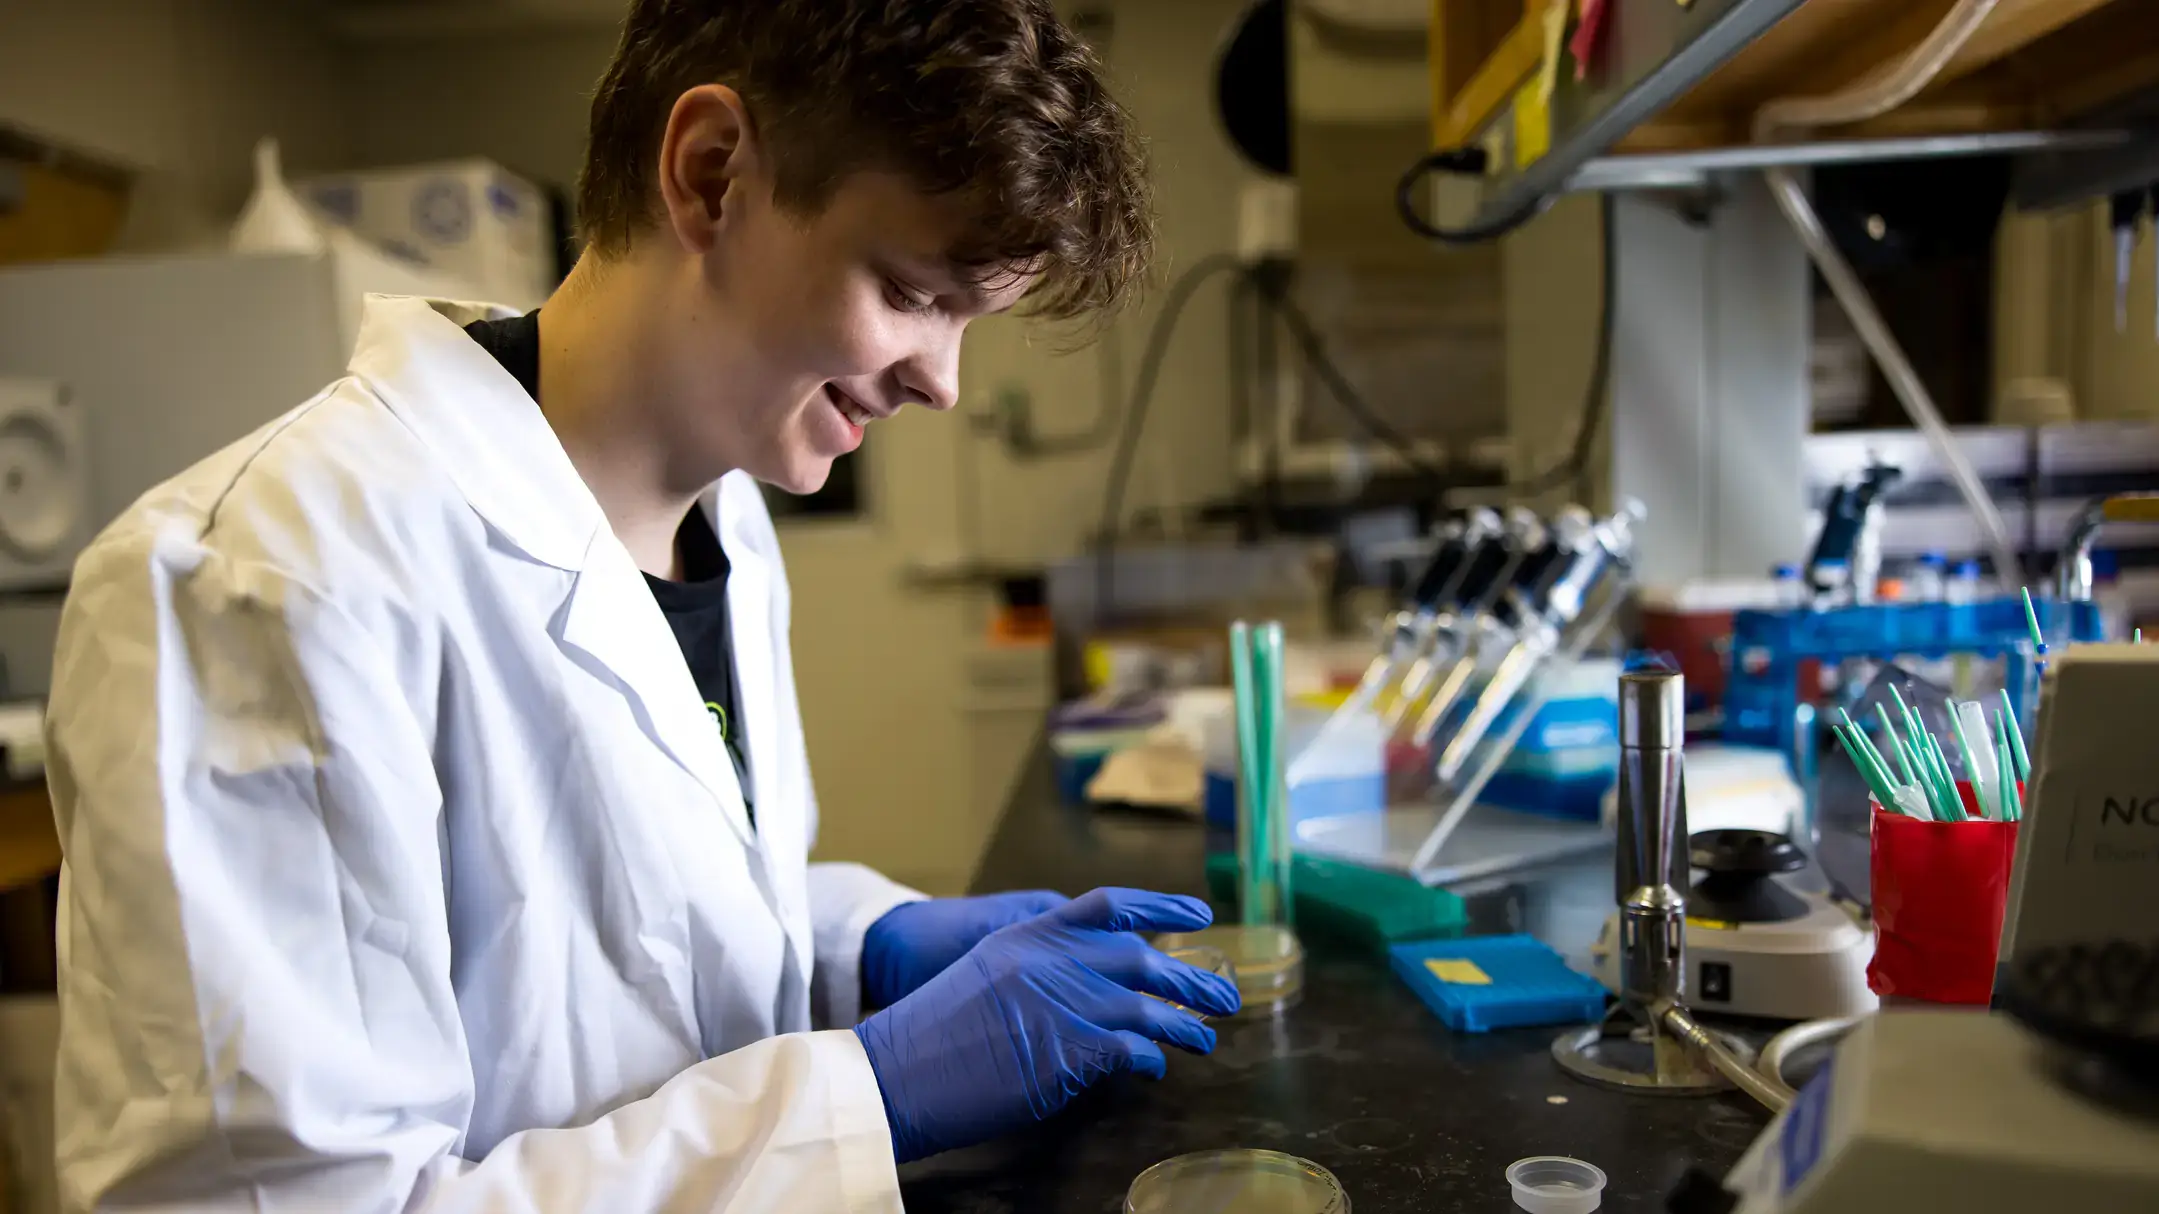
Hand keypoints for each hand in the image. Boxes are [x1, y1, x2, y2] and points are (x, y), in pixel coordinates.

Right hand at [852, 887, 1240, 1162]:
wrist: (895, 1071)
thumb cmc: (931, 1034)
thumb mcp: (984, 974)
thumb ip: (1038, 969)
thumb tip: (1089, 989)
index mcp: (1027, 934)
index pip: (1106, 907)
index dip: (1159, 907)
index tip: (1198, 914)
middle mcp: (1050, 960)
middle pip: (1140, 959)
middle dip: (1188, 978)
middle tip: (1223, 994)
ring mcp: (1060, 1002)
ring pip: (1146, 1005)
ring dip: (1184, 1024)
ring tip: (1205, 1038)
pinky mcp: (1066, 1049)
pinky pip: (1130, 1048)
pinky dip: (1150, 1057)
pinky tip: (1155, 1066)